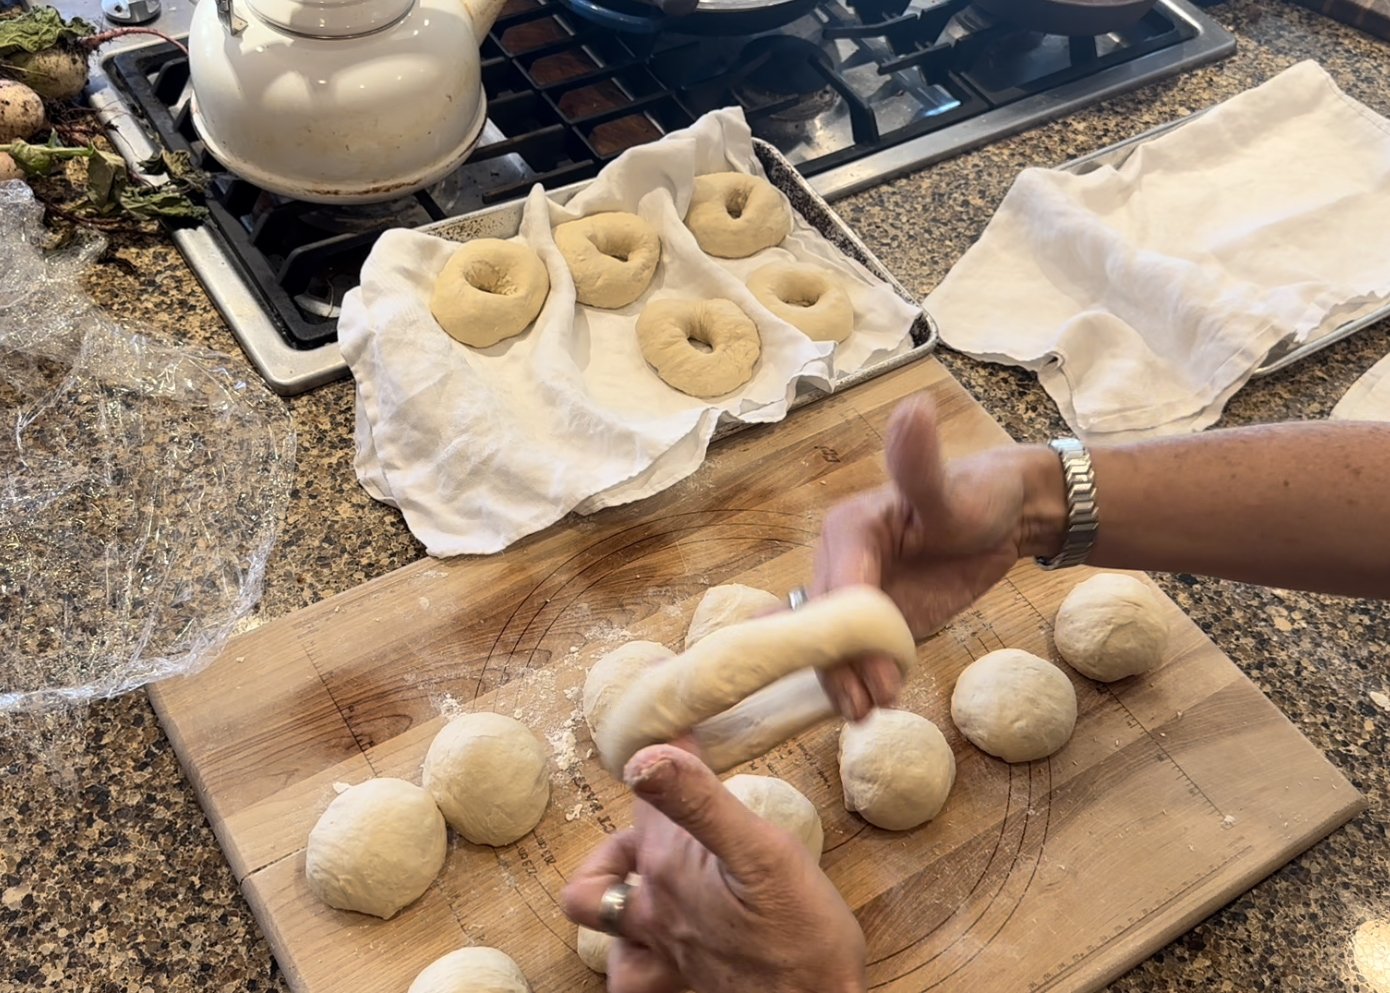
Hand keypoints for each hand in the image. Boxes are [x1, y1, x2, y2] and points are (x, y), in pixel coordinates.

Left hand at [562, 743, 866, 992]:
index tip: (685, 730)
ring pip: (603, 909)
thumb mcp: (764, 852)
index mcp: (669, 862)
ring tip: (647, 867)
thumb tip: (643, 758)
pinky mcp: (678, 979)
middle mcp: (652, 905)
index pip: (649, 788)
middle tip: (671, 804)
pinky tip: (657, 934)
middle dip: (635, 821)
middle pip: (615, 848)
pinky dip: (630, 948)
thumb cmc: (802, 937)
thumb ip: (701, 803)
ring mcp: (661, 946)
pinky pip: (631, 966)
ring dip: (614, 883)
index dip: (667, 752)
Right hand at [812, 394, 1057, 719]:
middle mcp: (840, 562)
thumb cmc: (977, 496)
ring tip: (870, 714)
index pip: (837, 585)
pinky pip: (858, 655)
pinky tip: (870, 708)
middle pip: (828, 622)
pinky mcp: (877, 620)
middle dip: (842, 664)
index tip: (872, 666)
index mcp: (847, 529)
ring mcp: (857, 595)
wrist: (1007, 518)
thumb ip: (921, 463)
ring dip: (847, 681)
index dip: (848, 629)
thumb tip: (912, 409)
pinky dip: (859, 682)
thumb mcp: (950, 487)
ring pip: (836, 646)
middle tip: (868, 704)